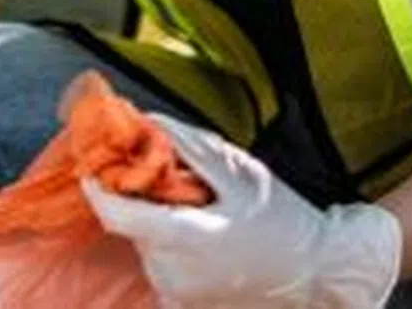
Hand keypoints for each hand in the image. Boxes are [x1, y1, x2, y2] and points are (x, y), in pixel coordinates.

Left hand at [81, 115, 402, 308]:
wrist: (318, 271)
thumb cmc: (282, 219)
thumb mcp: (239, 172)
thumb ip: (188, 146)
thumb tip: (147, 120)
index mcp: (185, 238)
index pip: (115, 214)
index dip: (97, 186)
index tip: (94, 162)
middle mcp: (173, 273)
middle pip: (132, 224)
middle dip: (141, 196)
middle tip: (169, 175)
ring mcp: (177, 293)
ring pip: (146, 243)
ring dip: (158, 220)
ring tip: (199, 207)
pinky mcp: (184, 302)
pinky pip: (160, 263)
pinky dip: (168, 244)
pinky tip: (200, 231)